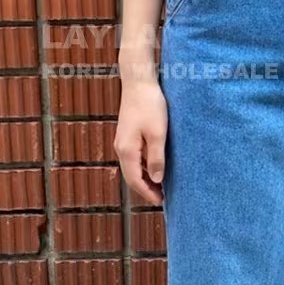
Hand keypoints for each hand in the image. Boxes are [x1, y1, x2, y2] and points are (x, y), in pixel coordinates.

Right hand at [114, 76, 167, 204]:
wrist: (138, 82)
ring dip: (145, 178)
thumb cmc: (150, 105)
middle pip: (131, 176)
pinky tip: (155, 167)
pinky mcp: (127, 134)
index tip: (160, 202)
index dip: (147, 193)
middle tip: (162, 199)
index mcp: (127, 150)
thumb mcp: (158, 133)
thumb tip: (157, 179)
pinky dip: (143, 167)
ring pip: (132, 167)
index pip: (135, 180)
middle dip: (145, 189)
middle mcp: (121, 148)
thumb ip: (157, 158)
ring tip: (160, 186)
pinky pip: (134, 157)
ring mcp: (123, 141)